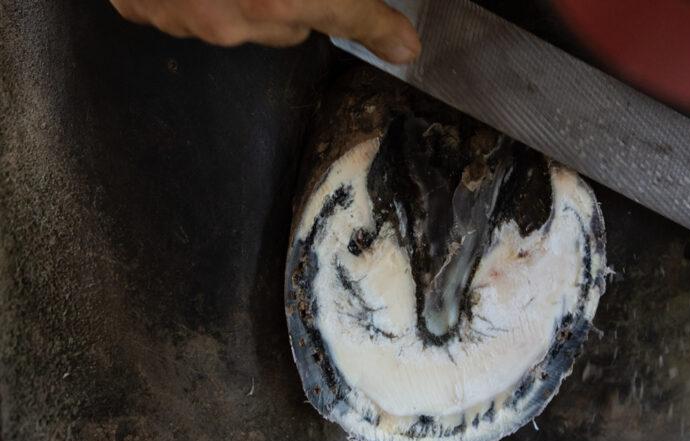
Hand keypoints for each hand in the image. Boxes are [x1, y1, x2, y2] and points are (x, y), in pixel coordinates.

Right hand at [110, 0, 420, 62]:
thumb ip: (340, 0)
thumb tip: (398, 38)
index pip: (348, 15)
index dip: (378, 25)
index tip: (401, 40)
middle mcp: (230, 18)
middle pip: (287, 29)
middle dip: (289, 1)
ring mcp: (182, 16)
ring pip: (233, 22)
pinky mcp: (141, 7)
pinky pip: (182, 15)